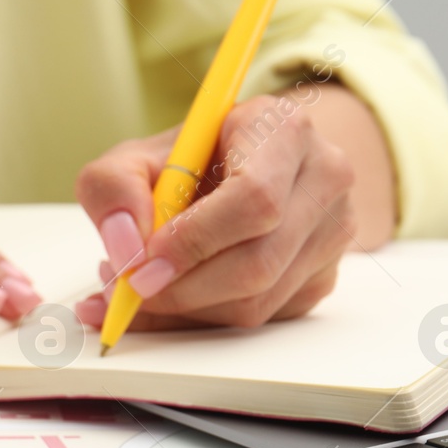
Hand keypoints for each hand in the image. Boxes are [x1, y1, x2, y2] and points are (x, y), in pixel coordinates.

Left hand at [72, 93, 357, 330]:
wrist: (241, 166)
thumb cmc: (189, 160)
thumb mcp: (136, 155)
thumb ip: (113, 188)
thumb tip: (125, 249)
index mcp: (282, 129)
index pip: (252, 197)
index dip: (194, 240)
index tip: (143, 262)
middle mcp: (323, 177)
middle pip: (258, 261)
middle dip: (183, 288)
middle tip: (129, 289)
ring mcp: (333, 231)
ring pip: (259, 300)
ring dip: (188, 309)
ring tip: (142, 283)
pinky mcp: (324, 276)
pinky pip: (262, 318)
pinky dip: (205, 318)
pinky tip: (176, 292)